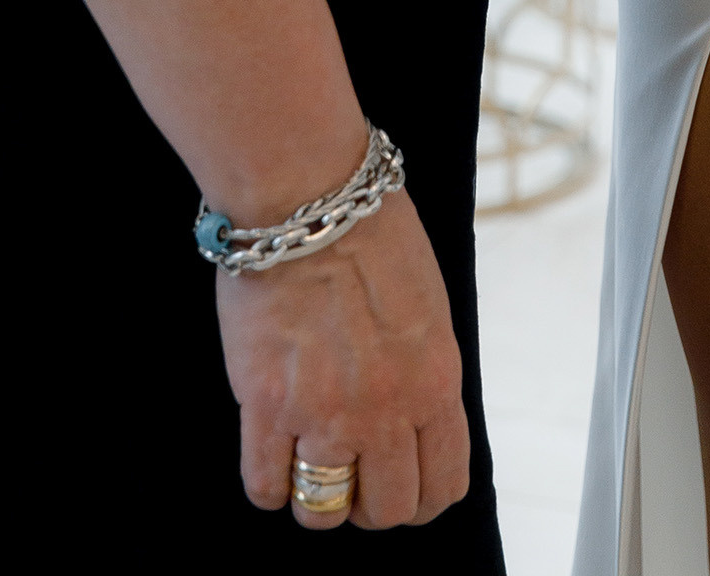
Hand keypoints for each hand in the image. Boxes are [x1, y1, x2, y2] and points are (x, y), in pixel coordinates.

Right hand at [221, 189, 469, 532]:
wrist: (309, 197)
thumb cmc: (372, 234)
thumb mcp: (429, 306)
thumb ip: (425, 373)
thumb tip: (413, 420)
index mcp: (435, 381)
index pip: (444, 483)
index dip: (424, 498)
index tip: (404, 486)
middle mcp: (385, 410)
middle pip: (389, 509)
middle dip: (373, 503)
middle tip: (355, 477)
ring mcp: (323, 413)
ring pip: (324, 511)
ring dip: (318, 500)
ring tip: (310, 467)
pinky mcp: (265, 404)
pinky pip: (265, 484)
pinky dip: (269, 484)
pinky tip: (272, 454)